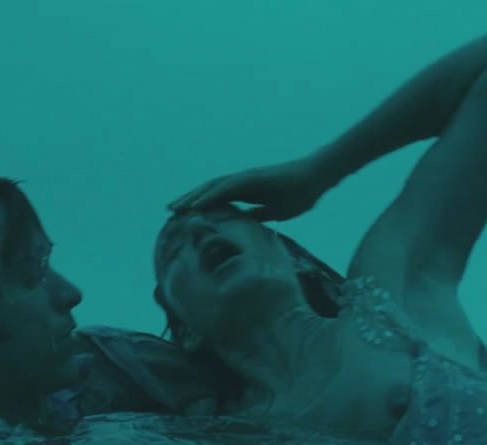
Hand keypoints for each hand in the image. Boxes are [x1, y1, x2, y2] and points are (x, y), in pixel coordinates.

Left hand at [168, 157, 338, 221]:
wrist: (318, 178)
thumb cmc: (300, 193)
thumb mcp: (275, 212)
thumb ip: (258, 216)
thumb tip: (245, 225)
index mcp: (245, 191)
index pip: (215, 200)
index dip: (198, 207)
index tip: (182, 218)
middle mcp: (240, 182)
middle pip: (208, 192)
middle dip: (187, 201)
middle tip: (168, 212)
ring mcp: (245, 178)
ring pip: (212, 187)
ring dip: (192, 197)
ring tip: (175, 207)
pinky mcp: (251, 177)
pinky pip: (226, 187)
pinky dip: (209, 195)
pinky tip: (197, 203)